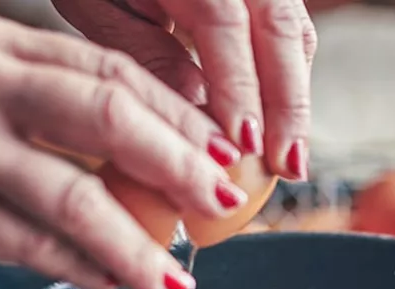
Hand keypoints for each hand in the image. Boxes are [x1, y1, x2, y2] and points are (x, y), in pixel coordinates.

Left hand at [53, 0, 317, 180]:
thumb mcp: (98, 6)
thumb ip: (147, 52)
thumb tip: (198, 108)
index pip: (223, 21)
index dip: (238, 86)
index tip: (244, 144)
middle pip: (278, 27)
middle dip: (287, 103)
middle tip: (287, 166)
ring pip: (295, 32)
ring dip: (296, 98)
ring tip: (292, 158)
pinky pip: (292, 31)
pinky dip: (291, 81)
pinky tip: (283, 127)